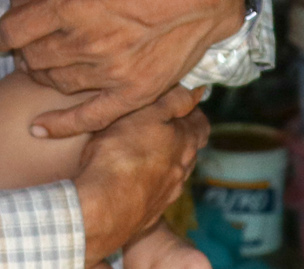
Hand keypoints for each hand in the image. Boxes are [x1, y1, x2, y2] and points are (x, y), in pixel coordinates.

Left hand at [0, 0, 243, 137]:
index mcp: (73, 2)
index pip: (11, 30)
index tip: (0, 32)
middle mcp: (86, 39)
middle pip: (29, 58)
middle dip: (22, 52)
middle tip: (27, 45)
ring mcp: (110, 70)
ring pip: (53, 83)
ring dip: (41, 75)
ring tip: (42, 66)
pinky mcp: (133, 92)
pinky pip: (86, 117)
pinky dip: (59, 125)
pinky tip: (39, 128)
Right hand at [73, 86, 207, 265]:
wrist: (102, 208)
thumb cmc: (121, 155)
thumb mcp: (145, 114)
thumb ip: (173, 101)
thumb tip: (196, 90)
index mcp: (185, 143)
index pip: (201, 124)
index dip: (190, 111)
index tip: (175, 104)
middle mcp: (181, 171)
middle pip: (189, 150)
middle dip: (176, 136)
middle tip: (154, 125)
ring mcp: (166, 195)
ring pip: (172, 173)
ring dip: (161, 162)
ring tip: (139, 152)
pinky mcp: (149, 214)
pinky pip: (154, 193)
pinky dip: (146, 183)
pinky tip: (128, 180)